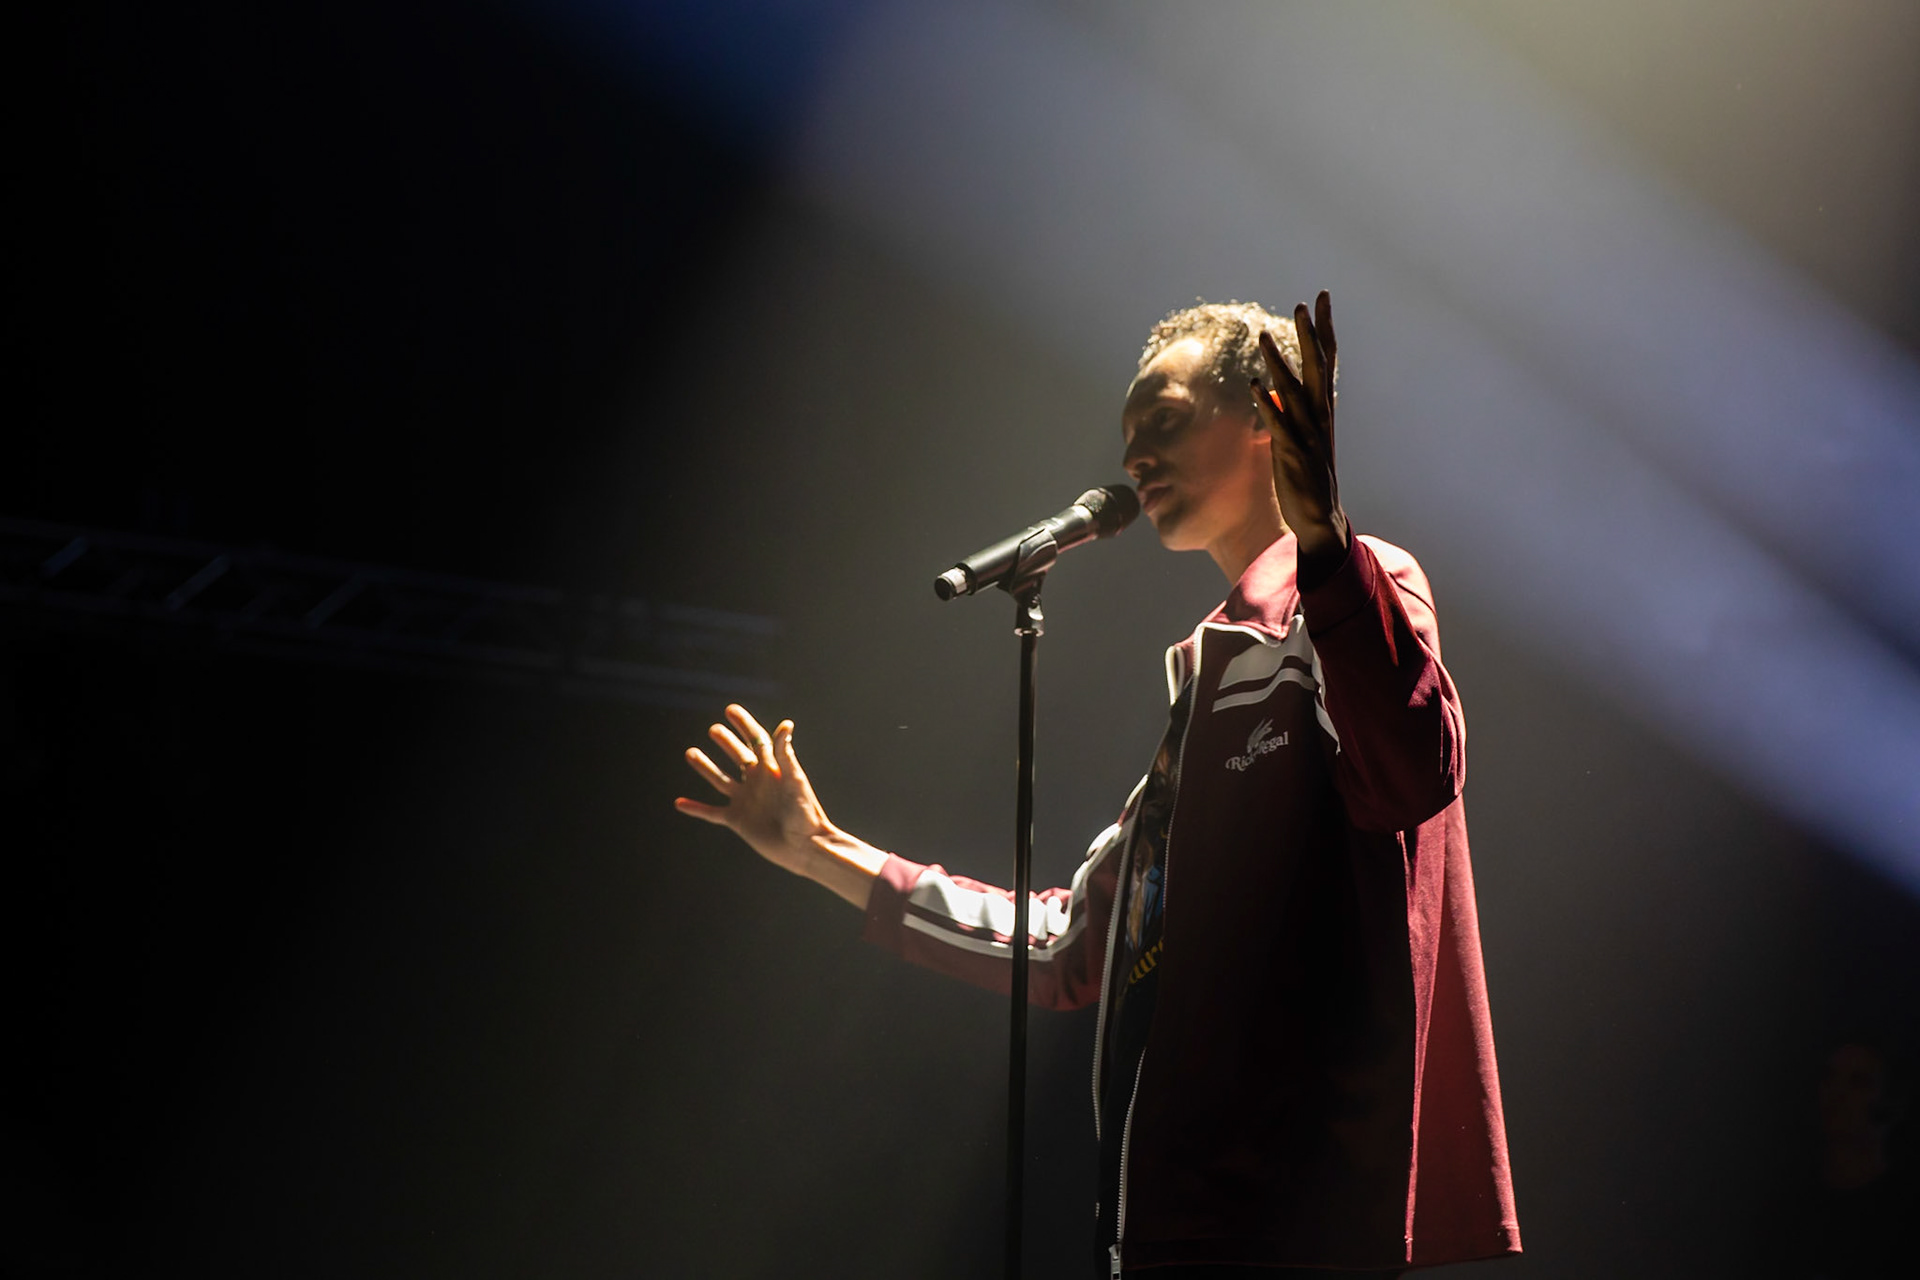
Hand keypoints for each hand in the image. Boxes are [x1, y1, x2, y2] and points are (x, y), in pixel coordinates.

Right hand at [675, 704, 832, 876]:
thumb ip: (785, 754)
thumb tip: (786, 724)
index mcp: (772, 769)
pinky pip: (712, 813)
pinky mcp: (738, 820)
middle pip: (738, 756)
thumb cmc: (805, 813)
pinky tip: (679, 802)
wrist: (804, 847)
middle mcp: (757, 783)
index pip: (756, 740)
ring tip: (690, 753)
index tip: (731, 710)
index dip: (744, 724)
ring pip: (721, 780)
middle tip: (714, 729)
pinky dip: (696, 808)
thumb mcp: (795, 780)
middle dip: (727, 742)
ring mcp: (746, 801)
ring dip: (706, 768)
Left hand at [1250, 289, 1349, 564]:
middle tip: (1304, 303)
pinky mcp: (1294, 456)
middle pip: (1318, 368)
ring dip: (1279, 364)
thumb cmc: (1305, 479)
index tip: (1320, 299)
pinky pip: (1279, 425)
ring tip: (1262, 336)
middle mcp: (1320, 418)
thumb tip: (1271, 390)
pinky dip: (1267, 404)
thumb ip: (1286, 412)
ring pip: (1294, 392)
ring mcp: (1309, 436)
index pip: (1327, 361)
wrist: (1319, 522)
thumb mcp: (1297, 439)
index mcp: (1322, 411)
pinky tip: (1254, 385)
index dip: (1323, 329)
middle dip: (1310, 335)